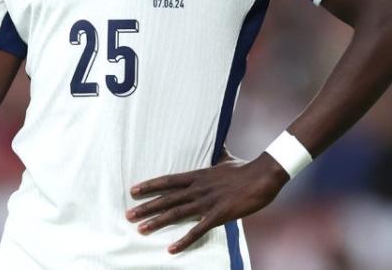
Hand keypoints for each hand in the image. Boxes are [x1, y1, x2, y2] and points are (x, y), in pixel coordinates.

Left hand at [125, 151, 287, 253]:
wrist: (263, 175)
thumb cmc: (245, 167)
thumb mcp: (225, 158)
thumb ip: (217, 154)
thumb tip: (218, 143)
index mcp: (198, 175)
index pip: (168, 180)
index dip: (150, 186)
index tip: (133, 191)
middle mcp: (198, 188)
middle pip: (167, 198)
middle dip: (146, 207)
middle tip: (128, 214)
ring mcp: (207, 202)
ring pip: (176, 213)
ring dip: (157, 222)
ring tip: (140, 229)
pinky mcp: (219, 214)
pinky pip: (198, 230)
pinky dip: (184, 240)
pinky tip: (171, 248)